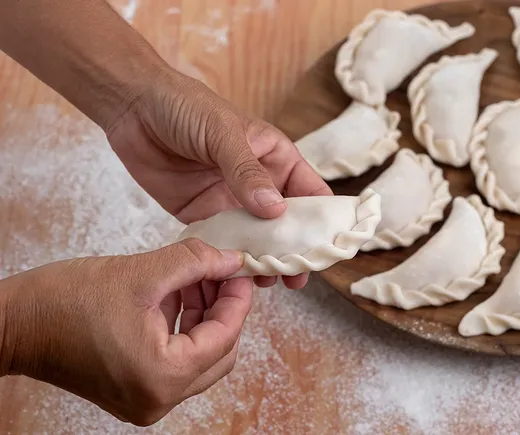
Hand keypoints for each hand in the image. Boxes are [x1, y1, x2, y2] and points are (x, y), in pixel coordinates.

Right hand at [0, 239, 251, 425]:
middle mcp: (158, 398)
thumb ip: (195, 263)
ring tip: (195, 276)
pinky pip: (175, 361)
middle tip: (221, 272)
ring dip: (204, 315)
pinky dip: (182, 328)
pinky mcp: (133, 391)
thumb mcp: (140, 273)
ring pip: (199, 357)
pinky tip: (176, 294)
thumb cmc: (62, 302)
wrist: (10, 323)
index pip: (225, 336)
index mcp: (162, 376)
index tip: (240, 269)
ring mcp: (145, 399)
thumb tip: (231, 260)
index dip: (237, 298)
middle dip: (224, 309)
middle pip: (219, 353)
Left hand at [106, 71, 331, 288]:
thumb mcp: (223, 133)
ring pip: (256, 239)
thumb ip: (247, 172)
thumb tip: (275, 211)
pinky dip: (230, 259)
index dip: (323, 220)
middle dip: (295, 250)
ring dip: (264, 260)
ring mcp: (231, 201)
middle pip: (286, 224)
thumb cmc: (185, 106)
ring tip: (269, 282)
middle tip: (298, 278)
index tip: (328, 248)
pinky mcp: (202, 215)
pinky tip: (236, 277)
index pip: (310, 193)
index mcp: (276, 158)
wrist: (132, 107)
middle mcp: (259, 183)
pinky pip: (222, 241)